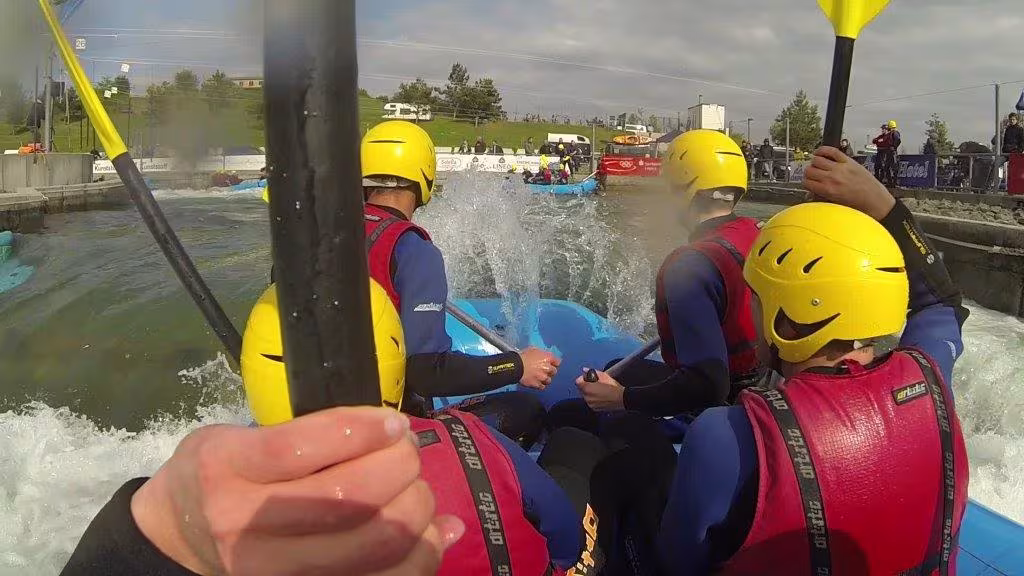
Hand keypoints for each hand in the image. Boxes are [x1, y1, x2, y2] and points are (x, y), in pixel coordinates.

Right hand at [131, 407, 463, 575]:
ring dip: (415, 511)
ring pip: (370, 545)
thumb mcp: (237, 437)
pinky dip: (422, 557)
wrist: (177, 540)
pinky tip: (435, 533)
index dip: (362, 430)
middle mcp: (246, 525)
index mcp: (227, 469)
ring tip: (416, 490)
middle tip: (408, 452)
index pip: (301, 446)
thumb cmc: (218, 475)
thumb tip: (398, 432)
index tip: (392, 422)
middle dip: (400, 467)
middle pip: (347, 498)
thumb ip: (307, 432)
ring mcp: (274, 571)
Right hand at [518, 347, 559, 389]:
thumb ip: (541, 353)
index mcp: (548, 358)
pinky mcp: (537, 384)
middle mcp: (548, 368)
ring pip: (548, 380)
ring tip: (540, 377)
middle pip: (554, 371)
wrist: (516, 366)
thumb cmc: (524, 356)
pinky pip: (542, 387)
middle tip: (544, 370)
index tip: (551, 363)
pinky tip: (536, 382)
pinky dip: (540, 385)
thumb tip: (543, 355)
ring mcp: (543, 377)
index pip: (558, 361)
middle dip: (550, 371)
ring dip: (545, 379)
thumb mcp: (533, 349)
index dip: (554, 362)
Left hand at [575, 369, 625, 412]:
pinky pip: (590, 402)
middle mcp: (586, 397)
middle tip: (596, 383)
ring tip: (599, 390)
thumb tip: (584, 370)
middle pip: (581, 389)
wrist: (622, 399)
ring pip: (586, 396)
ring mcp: (590, 404)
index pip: (578, 381)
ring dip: (589, 392)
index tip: (589, 378)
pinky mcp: (594, 408)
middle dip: (586, 385)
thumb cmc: (613, 387)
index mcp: (587, 388)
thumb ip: (592, 372)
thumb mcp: (604, 376)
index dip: (583, 378)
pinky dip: (593, 399)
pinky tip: (601, 396)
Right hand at [803, 146, 896, 220]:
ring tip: (817, 165)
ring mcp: (840, 168)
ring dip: (814, 163)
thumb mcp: (835, 205)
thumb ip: (822, 197)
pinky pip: (831, 151)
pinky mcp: (848, 161)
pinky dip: (823, 150)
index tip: (809, 183)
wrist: (875, 201)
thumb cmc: (858, 205)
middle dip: (809, 173)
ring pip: (816, 159)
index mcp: (827, 190)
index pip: (806, 182)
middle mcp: (831, 178)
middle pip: (809, 170)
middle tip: (813, 175)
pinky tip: (820, 152)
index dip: (806, 183)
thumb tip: (811, 193)